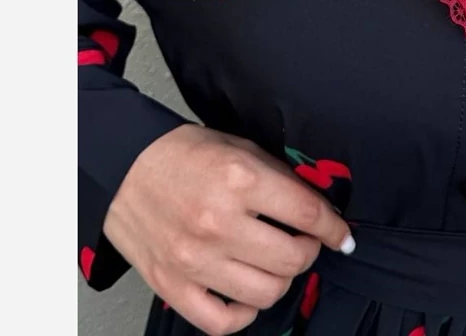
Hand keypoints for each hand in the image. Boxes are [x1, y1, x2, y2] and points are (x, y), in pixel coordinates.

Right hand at [103, 124, 353, 335]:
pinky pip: (222, 321)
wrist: (124, 165)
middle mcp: (218, 223)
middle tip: (306, 241)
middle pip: (293, 259)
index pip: (308, 215)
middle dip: (310, 251)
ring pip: (266, 293)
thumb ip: (279, 176)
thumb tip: (317, 204)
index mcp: (239, 180)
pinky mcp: (173, 285)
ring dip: (283, 279)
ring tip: (278, 262)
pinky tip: (249, 291)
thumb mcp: (240, 146)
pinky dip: (245, 312)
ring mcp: (194, 259)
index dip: (334, 228)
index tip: (341, 235)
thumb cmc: (182, 153)